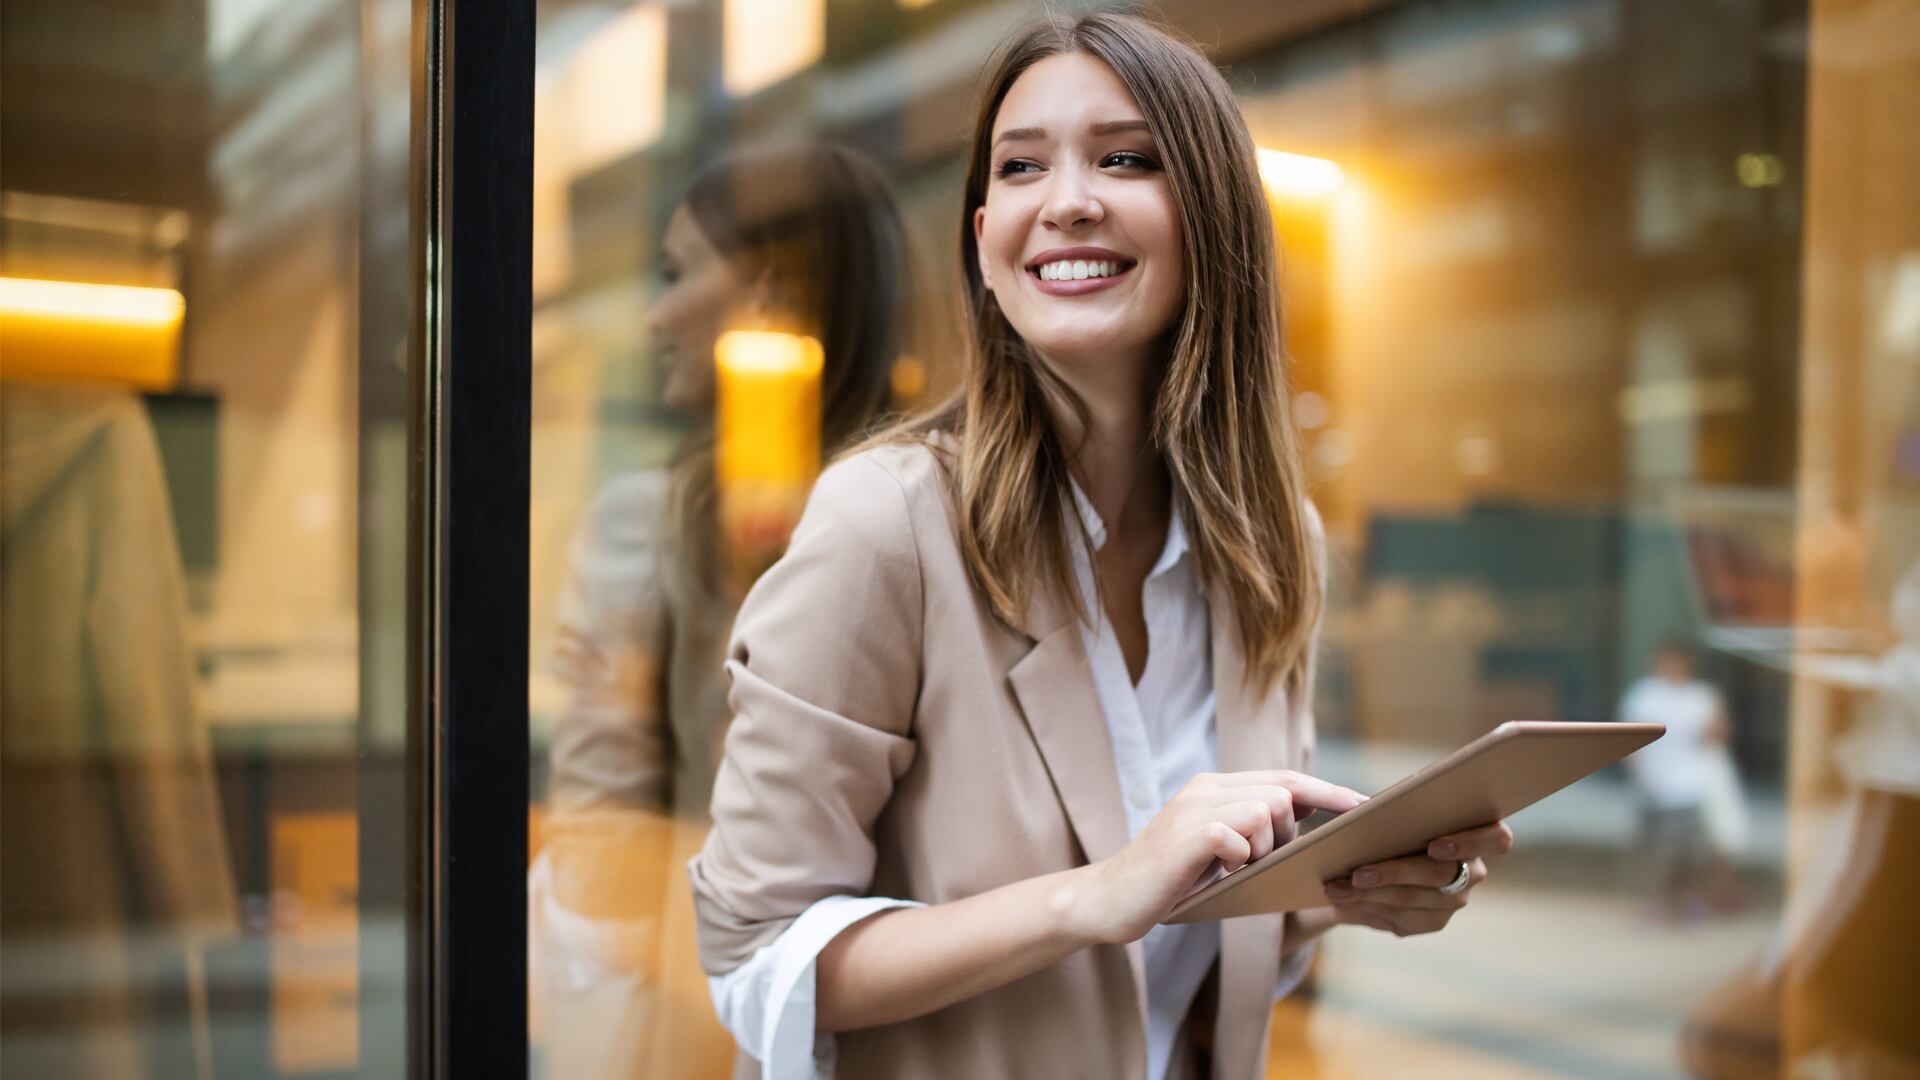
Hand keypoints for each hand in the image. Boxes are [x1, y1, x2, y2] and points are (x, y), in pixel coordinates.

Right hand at [1071, 770, 1366, 945]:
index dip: (1327, 790)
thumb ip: (1248, 830)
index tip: (1364, 806)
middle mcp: (1204, 788)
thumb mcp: (1214, 849)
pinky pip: (1240, 836)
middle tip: (1261, 861)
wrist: (1109, 898)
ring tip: (1236, 868)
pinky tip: (1220, 872)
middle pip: (1282, 790)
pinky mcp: (1187, 835)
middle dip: (1291, 831)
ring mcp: (1194, 808)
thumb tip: (1300, 830)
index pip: (1284, 777)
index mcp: (1213, 786)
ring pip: (1267, 809)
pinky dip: (1240, 859)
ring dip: (1265, 848)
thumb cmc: (1166, 881)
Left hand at [1321, 821, 1512, 936]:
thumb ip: (1399, 809)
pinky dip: (1367, 910)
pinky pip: (1399, 920)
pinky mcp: (1432, 922)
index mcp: (1479, 834)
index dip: (1470, 843)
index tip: (1434, 846)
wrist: (1382, 855)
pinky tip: (1343, 904)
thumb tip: (1365, 811)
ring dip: (1368, 895)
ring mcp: (1454, 902)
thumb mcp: (1401, 809)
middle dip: (1393, 874)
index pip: (1496, 839)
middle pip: (1438, 876)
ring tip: (1334, 888)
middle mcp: (1473, 873)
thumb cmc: (1399, 821)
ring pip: (1412, 901)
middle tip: (1356, 874)